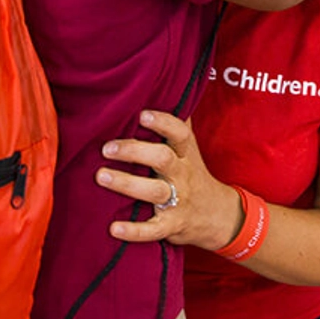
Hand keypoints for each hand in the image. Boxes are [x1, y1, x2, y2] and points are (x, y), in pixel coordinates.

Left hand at [95, 110, 242, 250]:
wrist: (218, 215)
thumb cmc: (192, 173)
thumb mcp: (189, 148)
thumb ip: (175, 123)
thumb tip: (161, 87)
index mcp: (186, 153)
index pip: (179, 133)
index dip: (162, 122)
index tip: (142, 115)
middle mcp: (183, 174)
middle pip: (162, 158)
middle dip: (134, 151)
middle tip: (107, 147)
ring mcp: (179, 200)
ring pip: (155, 191)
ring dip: (126, 184)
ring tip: (100, 176)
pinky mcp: (172, 225)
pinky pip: (153, 229)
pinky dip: (134, 231)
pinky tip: (113, 228)